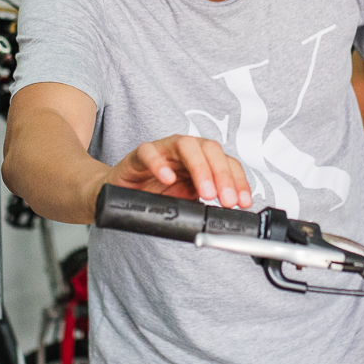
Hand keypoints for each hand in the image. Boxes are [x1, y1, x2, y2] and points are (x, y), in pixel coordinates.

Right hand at [93, 135, 254, 214]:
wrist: (121, 192)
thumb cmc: (155, 193)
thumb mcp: (187, 201)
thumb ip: (205, 203)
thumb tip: (227, 217)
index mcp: (202, 160)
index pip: (227, 162)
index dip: (239, 181)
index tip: (243, 202)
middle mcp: (186, 151)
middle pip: (211, 150)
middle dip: (223, 175)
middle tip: (227, 200)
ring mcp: (163, 149)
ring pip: (186, 145)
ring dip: (200, 168)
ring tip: (205, 193)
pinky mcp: (140, 154)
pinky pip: (149, 152)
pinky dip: (159, 163)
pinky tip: (168, 179)